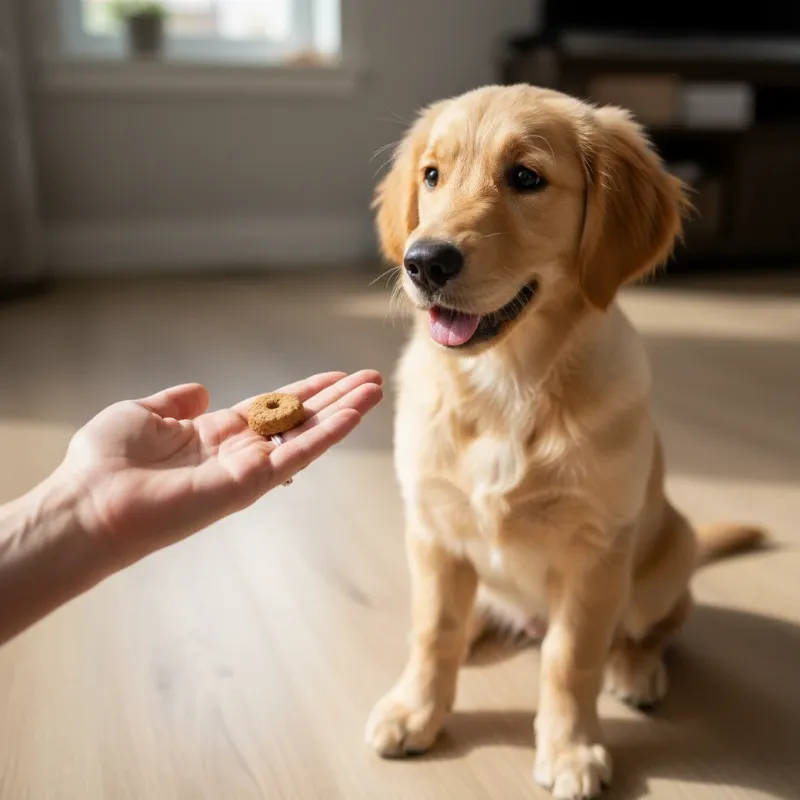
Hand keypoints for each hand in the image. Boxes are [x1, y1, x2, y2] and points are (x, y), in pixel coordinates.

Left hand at [57, 370, 382, 565]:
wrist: (89, 504)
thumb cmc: (103, 462)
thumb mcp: (140, 413)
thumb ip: (176, 403)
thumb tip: (201, 391)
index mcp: (214, 434)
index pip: (272, 408)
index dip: (306, 390)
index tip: (335, 376)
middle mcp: (239, 452)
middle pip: (300, 418)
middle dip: (336, 398)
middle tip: (371, 379)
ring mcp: (249, 469)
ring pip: (308, 435)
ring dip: (344, 412)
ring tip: (375, 390)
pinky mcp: (252, 484)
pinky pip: (299, 454)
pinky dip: (329, 433)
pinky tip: (354, 413)